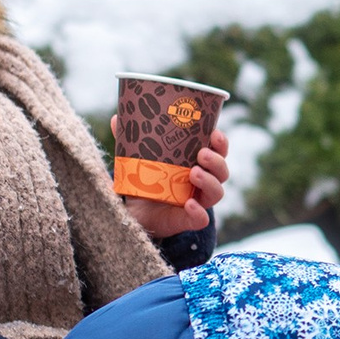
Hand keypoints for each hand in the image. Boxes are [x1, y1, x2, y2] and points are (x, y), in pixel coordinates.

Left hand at [114, 123, 229, 237]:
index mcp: (196, 162)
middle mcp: (202, 181)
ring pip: (217, 192)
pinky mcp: (188, 219)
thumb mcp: (139, 159)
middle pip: (222, 171)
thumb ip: (132, 141)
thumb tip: (117, 119)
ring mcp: (198, 201)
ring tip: (194, 173)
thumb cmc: (145, 180)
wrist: (136, 212)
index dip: (221, 142)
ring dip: (210, 181)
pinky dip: (198, 212)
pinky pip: (202, 218)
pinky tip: (189, 204)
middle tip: (201, 153)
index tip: (214, 133)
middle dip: (216, 161)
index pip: (218, 151)